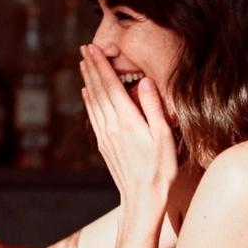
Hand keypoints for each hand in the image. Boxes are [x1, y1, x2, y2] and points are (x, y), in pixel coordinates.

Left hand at [80, 45, 177, 218]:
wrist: (142, 199)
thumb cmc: (160, 169)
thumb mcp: (164, 137)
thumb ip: (153, 107)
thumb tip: (143, 81)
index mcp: (127, 121)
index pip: (110, 86)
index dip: (101, 66)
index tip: (93, 49)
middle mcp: (112, 126)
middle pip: (98, 90)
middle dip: (91, 67)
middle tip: (84, 49)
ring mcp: (105, 136)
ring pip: (92, 102)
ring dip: (88, 81)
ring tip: (83, 64)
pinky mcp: (104, 145)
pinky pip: (93, 116)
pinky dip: (89, 101)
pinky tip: (87, 93)